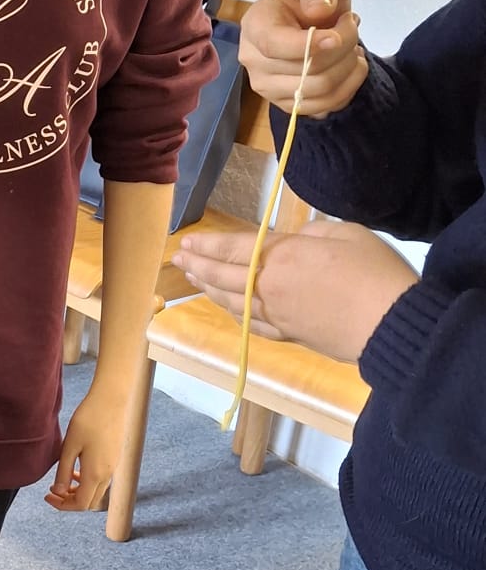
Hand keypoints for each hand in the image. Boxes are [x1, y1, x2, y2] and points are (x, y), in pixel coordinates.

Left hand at [46, 377, 133, 511]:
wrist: (112, 400)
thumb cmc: (89, 419)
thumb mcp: (70, 446)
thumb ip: (64, 471)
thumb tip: (59, 491)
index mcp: (95, 474)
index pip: (81, 504)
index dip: (62, 505)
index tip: (47, 496)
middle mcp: (108, 474)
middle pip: (90, 502)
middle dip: (70, 501)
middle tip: (52, 491)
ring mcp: (113, 467)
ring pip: (96, 492)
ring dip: (78, 491)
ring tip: (61, 481)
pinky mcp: (114, 458)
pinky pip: (101, 480)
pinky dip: (87, 482)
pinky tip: (76, 469)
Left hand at [174, 222, 417, 362]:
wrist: (391, 324)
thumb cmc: (374, 272)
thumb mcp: (347, 234)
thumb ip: (314, 234)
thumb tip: (299, 242)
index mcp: (283, 256)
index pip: (234, 248)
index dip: (207, 245)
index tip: (186, 241)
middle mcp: (270, 287)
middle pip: (224, 276)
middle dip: (198, 265)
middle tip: (179, 259)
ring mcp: (277, 315)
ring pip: (232, 302)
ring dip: (209, 289)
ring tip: (195, 280)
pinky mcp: (290, 335)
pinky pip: (251, 325)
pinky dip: (234, 314)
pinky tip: (228, 309)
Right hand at [239, 0, 367, 116]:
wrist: (309, 24)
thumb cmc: (311, 1)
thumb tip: (318, 10)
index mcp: (255, 26)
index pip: (275, 45)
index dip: (310, 45)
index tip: (337, 35)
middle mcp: (253, 61)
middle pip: (305, 70)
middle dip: (343, 48)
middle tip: (353, 27)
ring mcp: (267, 88)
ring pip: (318, 90)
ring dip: (349, 69)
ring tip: (354, 48)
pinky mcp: (286, 105)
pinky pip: (324, 107)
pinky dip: (348, 87)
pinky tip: (350, 67)